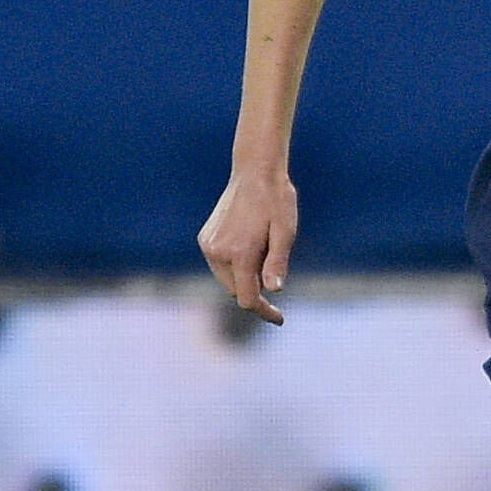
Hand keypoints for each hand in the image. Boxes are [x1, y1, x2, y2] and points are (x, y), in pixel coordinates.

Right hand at [199, 168, 298, 324]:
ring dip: (245, 277)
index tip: (280, 318)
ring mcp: (208, 245)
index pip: (247, 298)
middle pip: (237, 290)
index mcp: (239, 252)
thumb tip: (274, 291)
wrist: (255, 172)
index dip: (264, 311)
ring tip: (262, 248)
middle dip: (256, 290)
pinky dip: (236, 265)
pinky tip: (250, 243)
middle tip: (275, 272)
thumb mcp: (285, 232)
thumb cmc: (276, 201)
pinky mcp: (205, 239)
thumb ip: (277, 263)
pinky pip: (221, 265)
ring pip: (228, 279)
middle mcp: (218, 252)